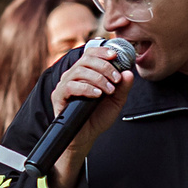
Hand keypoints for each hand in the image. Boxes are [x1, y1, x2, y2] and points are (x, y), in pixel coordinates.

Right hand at [49, 45, 135, 187]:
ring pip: (79, 71)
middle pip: (86, 59)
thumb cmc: (97, 117)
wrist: (86, 137)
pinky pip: (70, 86)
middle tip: (116, 80)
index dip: (102, 51)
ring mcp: (64, 85)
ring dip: (98, 78)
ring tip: (109, 90)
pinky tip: (97, 94)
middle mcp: (73, 75)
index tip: (115, 55)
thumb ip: (123, 87)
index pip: (91, 53)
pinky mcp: (58, 96)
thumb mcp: (116, 101)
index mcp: (85, 72)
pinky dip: (86, 88)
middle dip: (105, 67)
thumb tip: (129, 72)